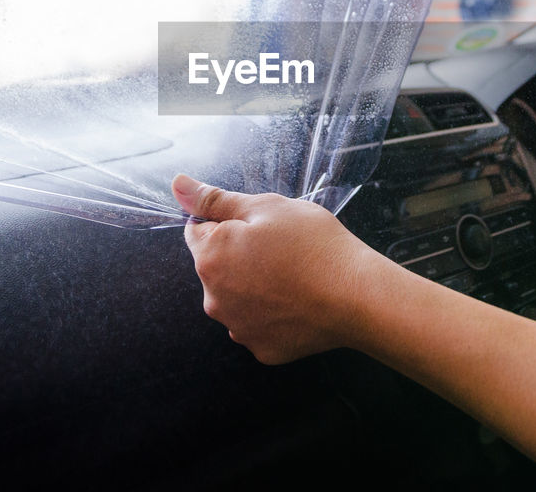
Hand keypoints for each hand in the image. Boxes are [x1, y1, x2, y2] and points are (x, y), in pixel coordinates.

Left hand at [174, 174, 389, 363]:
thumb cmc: (314, 246)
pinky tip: (299, 301)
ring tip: (293, 275)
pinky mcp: (262, 349)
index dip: (227, 222)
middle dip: (240, 255)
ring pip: (238, 297)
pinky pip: (260, 324)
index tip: (258, 226)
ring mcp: (238, 328)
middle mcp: (214, 299)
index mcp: (210, 258)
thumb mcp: (266, 207)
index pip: (197, 231)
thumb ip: (215, 199)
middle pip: (218, 267)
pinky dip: (274, 313)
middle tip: (282, 248)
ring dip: (255, 285)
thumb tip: (179, 185)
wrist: (356, 296)